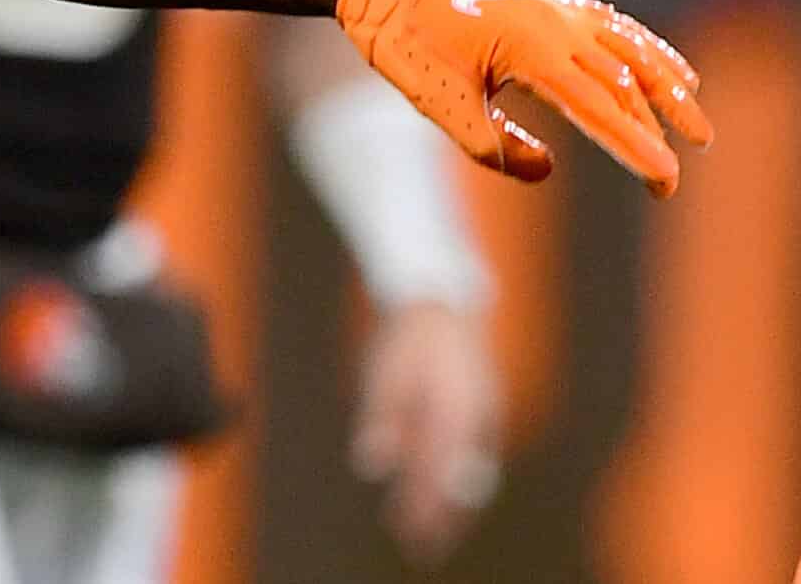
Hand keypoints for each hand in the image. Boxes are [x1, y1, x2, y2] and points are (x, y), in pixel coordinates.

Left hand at [337, 0, 711, 196]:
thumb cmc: (407, 45)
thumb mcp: (440, 104)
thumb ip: (493, 145)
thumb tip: (547, 171)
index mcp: (530, 49)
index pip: (598, 107)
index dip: (634, 146)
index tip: (665, 180)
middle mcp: (555, 23)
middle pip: (622, 84)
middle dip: (652, 133)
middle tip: (671, 182)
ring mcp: (558, 7)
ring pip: (632, 49)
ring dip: (669, 88)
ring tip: (700, 127)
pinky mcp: (553, 0)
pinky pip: (615, 25)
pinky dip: (649, 48)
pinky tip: (673, 69)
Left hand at [354, 301, 502, 564]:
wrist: (442, 303)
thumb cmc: (407, 339)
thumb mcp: (385, 372)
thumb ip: (381, 419)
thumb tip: (370, 467)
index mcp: (453, 415)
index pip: (436, 477)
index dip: (423, 509)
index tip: (409, 537)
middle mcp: (476, 423)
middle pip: (459, 485)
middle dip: (442, 520)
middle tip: (422, 553)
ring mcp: (484, 419)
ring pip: (471, 477)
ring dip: (454, 507)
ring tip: (436, 537)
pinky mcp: (483, 415)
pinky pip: (476, 460)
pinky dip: (462, 484)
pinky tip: (450, 498)